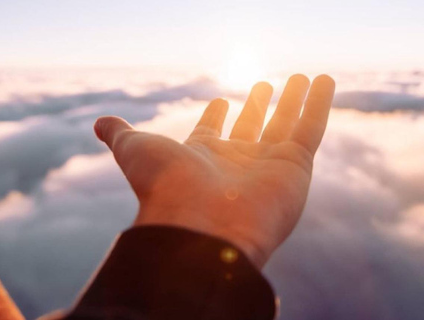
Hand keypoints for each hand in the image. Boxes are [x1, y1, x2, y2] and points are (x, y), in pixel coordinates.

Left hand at [94, 74, 334, 267]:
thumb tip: (98, 123)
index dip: (217, 115)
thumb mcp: (136, 151)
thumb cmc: (167, 188)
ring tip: (302, 77)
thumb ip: (121, 135)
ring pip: (287, 124)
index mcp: (205, 156)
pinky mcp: (297, 166)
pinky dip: (320, 104)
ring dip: (295, 101)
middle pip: (253, 126)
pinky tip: (324, 81)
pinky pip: (312, 127)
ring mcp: (270, 164)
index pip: (214, 131)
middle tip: (264, 84)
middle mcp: (239, 161)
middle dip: (259, 105)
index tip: (221, 102)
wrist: (201, 227)